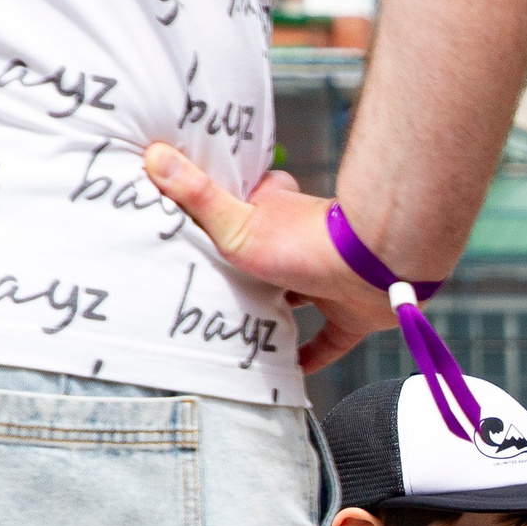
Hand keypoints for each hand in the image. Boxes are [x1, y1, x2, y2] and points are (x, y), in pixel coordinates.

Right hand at [142, 144, 400, 372]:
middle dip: (246, 269)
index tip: (199, 224)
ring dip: (277, 310)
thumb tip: (152, 153)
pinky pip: (331, 340)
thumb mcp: (236, 221)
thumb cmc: (305, 241)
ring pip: (298, 296)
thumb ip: (197, 195)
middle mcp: (301, 244)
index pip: (245, 203)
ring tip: (240, 327)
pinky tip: (292, 371)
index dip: (225, 210)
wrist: (374, 266)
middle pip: (269, 255)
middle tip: (213, 289)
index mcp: (274, 214)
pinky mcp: (351, 313)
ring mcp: (328, 279)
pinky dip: (313, 356)